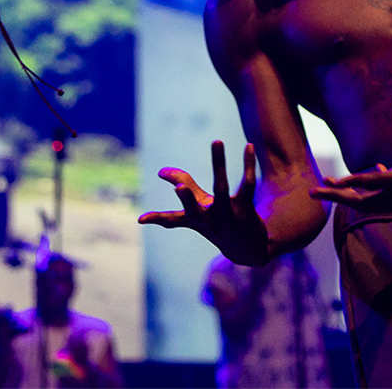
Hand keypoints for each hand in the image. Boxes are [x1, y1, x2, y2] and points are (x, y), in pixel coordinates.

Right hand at [139, 140, 270, 265]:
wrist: (250, 250)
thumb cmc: (219, 225)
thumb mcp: (200, 209)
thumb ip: (184, 187)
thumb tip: (160, 171)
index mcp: (195, 220)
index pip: (172, 220)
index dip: (156, 219)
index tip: (141, 220)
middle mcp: (210, 220)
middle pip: (196, 208)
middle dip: (186, 199)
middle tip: (179, 188)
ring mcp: (229, 215)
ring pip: (221, 188)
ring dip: (218, 164)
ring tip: (216, 141)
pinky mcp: (247, 209)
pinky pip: (247, 184)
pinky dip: (248, 164)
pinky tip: (248, 146)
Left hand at [310, 97, 391, 214]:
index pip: (370, 182)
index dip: (349, 182)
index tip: (330, 181)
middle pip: (360, 202)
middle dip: (336, 197)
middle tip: (313, 192)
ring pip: (369, 207)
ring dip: (349, 198)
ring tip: (332, 185)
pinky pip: (382, 206)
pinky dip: (370, 197)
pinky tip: (367, 181)